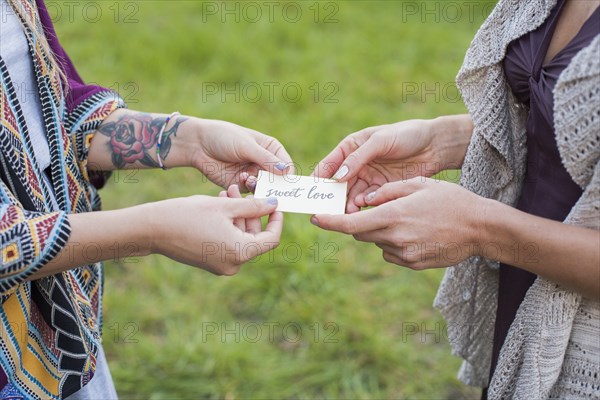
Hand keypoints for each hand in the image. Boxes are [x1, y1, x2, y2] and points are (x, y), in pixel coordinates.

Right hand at [148, 194, 282, 275]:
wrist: (152, 229)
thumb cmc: (188, 214)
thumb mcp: (225, 206)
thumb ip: (254, 206)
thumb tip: (274, 204)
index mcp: (240, 252)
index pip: (272, 238)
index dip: (276, 219)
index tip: (274, 203)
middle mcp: (233, 264)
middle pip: (255, 237)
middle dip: (251, 212)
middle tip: (240, 190)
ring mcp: (221, 265)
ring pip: (241, 237)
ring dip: (238, 216)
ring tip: (226, 193)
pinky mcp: (210, 262)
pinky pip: (228, 243)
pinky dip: (228, 226)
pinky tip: (219, 207)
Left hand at [189, 119, 292, 190]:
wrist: (197, 144)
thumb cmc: (223, 137)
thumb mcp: (246, 145)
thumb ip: (265, 159)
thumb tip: (286, 171)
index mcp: (270, 149)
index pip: (286, 164)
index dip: (288, 174)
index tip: (285, 181)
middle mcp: (263, 163)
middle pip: (277, 179)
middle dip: (273, 184)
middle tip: (268, 186)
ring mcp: (252, 174)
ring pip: (263, 187)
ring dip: (258, 185)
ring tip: (248, 177)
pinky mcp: (240, 184)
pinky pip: (249, 192)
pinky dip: (247, 187)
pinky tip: (240, 179)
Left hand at [310, 178, 485, 269]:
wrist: (480, 228)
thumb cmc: (450, 200)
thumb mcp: (418, 185)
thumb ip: (387, 191)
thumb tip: (365, 199)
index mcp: (392, 216)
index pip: (350, 223)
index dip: (329, 222)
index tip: (314, 219)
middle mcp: (394, 238)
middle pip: (360, 233)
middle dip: (360, 222)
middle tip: (377, 209)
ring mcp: (404, 254)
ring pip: (376, 243)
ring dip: (380, 231)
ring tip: (408, 219)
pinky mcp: (413, 264)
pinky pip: (391, 254)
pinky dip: (394, 243)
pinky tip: (416, 232)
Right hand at [311, 116, 471, 212]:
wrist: (435, 145)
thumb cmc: (407, 134)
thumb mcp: (381, 140)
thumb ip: (359, 157)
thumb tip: (339, 176)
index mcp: (351, 147)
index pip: (329, 164)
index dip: (319, 178)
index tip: (313, 191)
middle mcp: (356, 164)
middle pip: (338, 184)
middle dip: (333, 196)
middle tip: (328, 209)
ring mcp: (369, 177)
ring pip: (351, 194)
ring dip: (348, 203)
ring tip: (349, 211)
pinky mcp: (382, 189)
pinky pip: (367, 200)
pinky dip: (363, 206)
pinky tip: (363, 209)